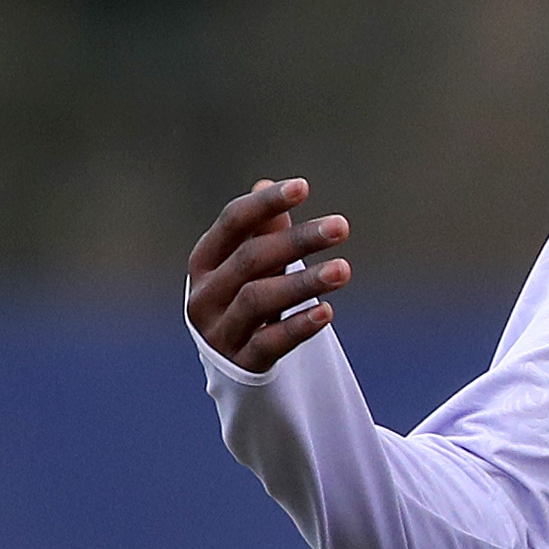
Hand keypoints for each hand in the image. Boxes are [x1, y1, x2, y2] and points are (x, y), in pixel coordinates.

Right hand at [188, 178, 352, 371]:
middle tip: (341, 226)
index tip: (303, 187)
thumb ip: (261, 232)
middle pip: (250, 259)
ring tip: (344, 269)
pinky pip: (269, 343)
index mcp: (204, 262)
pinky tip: (326, 311)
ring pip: (258, 300)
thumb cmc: (246, 299)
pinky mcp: (242, 364)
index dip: (265, 204)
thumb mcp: (252, 266)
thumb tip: (265, 184)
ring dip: (304, 282)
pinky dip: (298, 327)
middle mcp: (204, 295)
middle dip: (297, 241)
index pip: (232, 223)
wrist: (233, 364)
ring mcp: (220, 332)